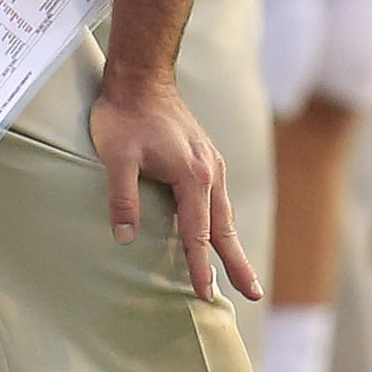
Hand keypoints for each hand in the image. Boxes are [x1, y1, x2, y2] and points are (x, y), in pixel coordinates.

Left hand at [89, 78, 261, 305]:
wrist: (141, 77)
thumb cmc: (126, 115)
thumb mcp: (116, 156)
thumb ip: (122, 197)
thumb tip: (125, 238)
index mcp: (193, 176)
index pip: (199, 233)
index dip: (201, 266)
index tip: (205, 294)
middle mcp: (209, 172)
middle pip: (225, 228)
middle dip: (238, 263)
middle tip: (254, 294)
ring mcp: (210, 163)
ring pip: (224, 213)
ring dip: (233, 244)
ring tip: (242, 272)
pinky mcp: (204, 156)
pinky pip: (218, 198)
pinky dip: (222, 222)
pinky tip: (218, 229)